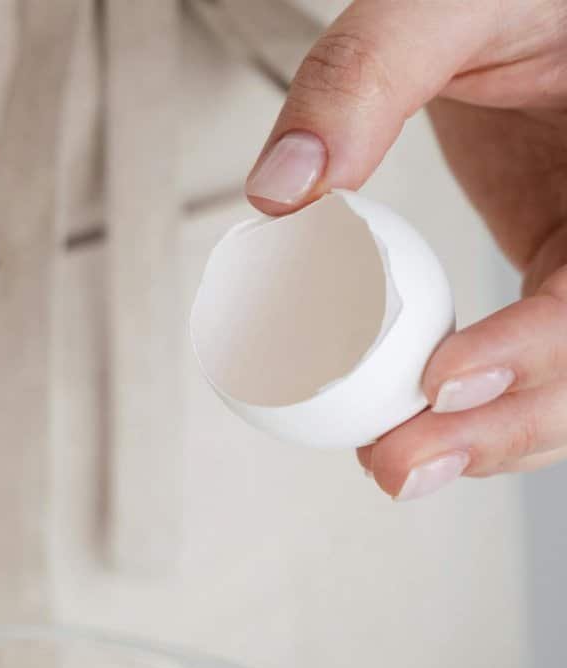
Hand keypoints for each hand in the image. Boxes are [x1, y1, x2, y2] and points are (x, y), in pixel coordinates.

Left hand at [244, 1, 566, 498]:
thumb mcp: (441, 2)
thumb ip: (360, 80)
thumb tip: (283, 194)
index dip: (535, 351)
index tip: (440, 377)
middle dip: (502, 425)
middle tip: (400, 462)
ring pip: (561, 377)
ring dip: (483, 434)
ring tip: (393, 465)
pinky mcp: (556, 264)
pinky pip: (522, 349)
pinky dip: (467, 395)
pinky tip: (405, 421)